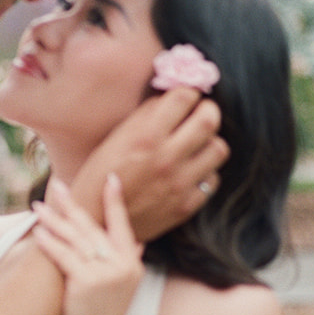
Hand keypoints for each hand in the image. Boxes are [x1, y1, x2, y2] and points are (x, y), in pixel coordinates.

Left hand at [32, 174, 142, 314]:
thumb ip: (131, 261)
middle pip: (92, 227)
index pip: (122, 223)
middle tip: (56, 186)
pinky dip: (49, 243)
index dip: (114, 200)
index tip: (109, 178)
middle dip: (72, 205)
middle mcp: (122, 264)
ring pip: (75, 239)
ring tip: (38, 206)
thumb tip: (139, 241)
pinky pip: (64, 256)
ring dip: (54, 220)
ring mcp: (106, 273)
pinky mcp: (86, 282)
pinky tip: (38, 232)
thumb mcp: (124, 287)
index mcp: (131, 263)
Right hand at [70, 89, 227, 241]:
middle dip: (208, 110)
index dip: (188, 92)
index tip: (187, 96)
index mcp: (145, 137)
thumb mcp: (114, 139)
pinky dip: (204, 172)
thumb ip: (145, 117)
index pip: (184, 98)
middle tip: (201, 112)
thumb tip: (170, 98)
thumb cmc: (99, 176)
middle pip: (209, 121)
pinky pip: (212, 180)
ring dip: (209, 143)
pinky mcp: (186, 206)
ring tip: (196, 145)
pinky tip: (189, 172)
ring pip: (218, 150)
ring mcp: (179, 184)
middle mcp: (166, 158)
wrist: (94, 223)